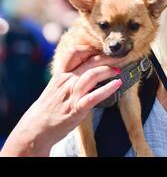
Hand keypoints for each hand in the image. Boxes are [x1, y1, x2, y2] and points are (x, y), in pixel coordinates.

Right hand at [0, 46, 123, 156]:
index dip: (89, 49)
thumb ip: (70, 77)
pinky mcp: (76, 108)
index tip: (102, 50)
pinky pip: (94, 96)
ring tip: (118, 70)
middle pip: (89, 62)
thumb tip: (89, 69)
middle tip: (120, 57)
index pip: (74, 53)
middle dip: (106, 57)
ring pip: (91, 75)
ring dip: (108, 70)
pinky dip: (107, 89)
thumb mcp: (56, 86)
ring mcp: (71, 94)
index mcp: (61, 75)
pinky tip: (117, 84)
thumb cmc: (49, 107)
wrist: (36, 128)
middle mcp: (66, 81)